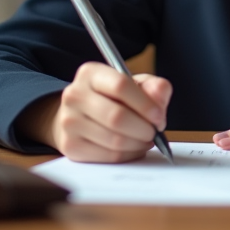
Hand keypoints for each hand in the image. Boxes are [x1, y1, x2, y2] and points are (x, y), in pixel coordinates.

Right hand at [19, 62, 171, 162]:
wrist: (80, 116)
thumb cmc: (113, 98)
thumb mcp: (135, 84)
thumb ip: (153, 86)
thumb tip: (160, 93)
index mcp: (91, 73)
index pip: (120, 86)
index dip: (145, 104)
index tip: (159, 116)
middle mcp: (74, 95)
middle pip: (116, 117)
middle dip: (144, 128)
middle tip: (155, 132)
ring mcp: (69, 121)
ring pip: (114, 140)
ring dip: (138, 144)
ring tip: (146, 140)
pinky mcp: (70, 146)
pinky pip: (108, 156)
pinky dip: (128, 155)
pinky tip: (133, 148)